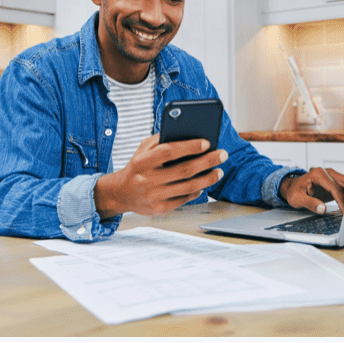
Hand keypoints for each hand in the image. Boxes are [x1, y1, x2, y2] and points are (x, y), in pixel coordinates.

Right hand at [94, 134, 227, 217]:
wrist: (121, 193)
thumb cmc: (137, 167)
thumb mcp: (142, 150)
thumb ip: (160, 140)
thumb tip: (186, 134)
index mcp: (141, 162)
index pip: (168, 152)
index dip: (188, 147)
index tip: (206, 142)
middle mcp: (147, 179)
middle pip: (183, 170)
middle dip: (206, 161)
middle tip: (222, 154)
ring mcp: (154, 196)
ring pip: (188, 186)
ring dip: (208, 178)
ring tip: (219, 170)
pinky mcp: (160, 209)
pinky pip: (184, 199)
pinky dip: (197, 191)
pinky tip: (205, 183)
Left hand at [279, 167, 343, 214]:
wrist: (292, 188)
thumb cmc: (293, 192)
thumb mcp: (296, 198)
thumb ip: (309, 203)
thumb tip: (322, 209)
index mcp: (318, 174)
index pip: (334, 188)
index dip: (341, 201)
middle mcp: (327, 173)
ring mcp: (332, 177)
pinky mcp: (335, 183)